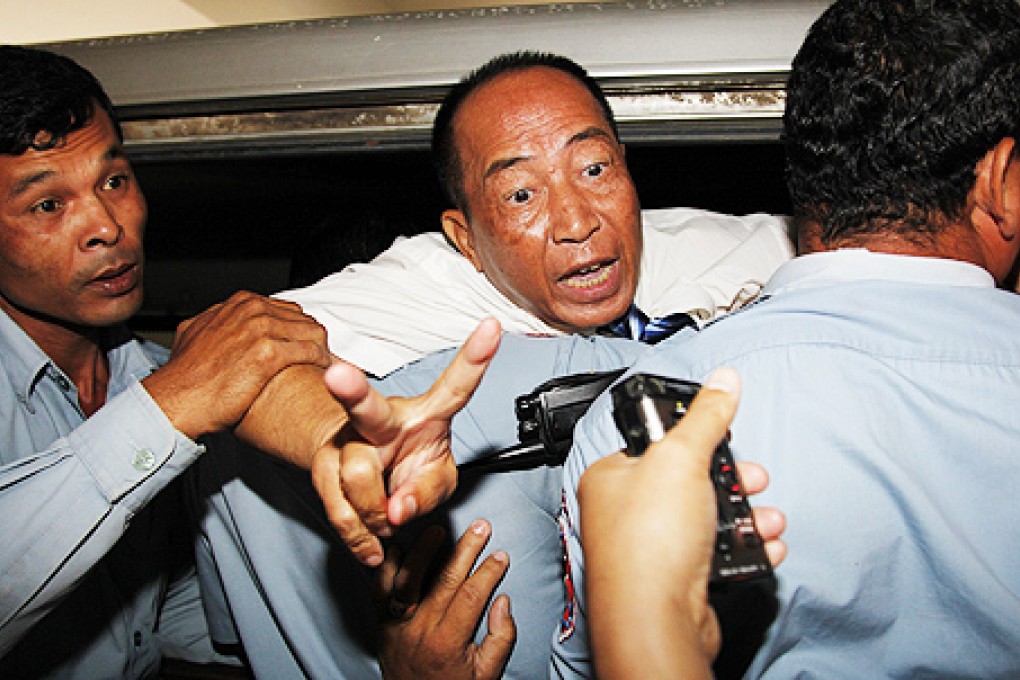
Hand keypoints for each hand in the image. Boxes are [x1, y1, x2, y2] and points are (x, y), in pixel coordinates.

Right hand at [143, 291, 330, 439]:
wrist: (176, 400)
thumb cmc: (185, 377)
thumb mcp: (195, 334)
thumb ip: (216, 323)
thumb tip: (220, 323)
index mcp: (240, 303)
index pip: (287, 310)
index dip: (298, 330)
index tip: (305, 345)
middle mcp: (251, 310)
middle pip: (303, 319)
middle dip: (314, 340)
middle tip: (322, 359)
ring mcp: (260, 329)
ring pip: (312, 333)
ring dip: (324, 351)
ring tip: (328, 368)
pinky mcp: (269, 353)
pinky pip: (311, 352)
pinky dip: (323, 362)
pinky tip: (323, 373)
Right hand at [314, 318, 501, 565]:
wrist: (366, 482)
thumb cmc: (412, 471)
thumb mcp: (437, 482)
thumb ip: (427, 492)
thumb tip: (396, 509)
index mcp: (427, 414)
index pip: (456, 386)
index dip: (475, 357)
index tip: (493, 325)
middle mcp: (381, 418)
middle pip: (366, 406)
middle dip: (351, 388)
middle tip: (339, 374)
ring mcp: (346, 440)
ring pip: (357, 476)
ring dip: (377, 512)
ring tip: (388, 513)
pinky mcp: (321, 467)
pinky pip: (338, 509)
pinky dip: (360, 535)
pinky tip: (373, 541)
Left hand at [375, 520, 515, 679]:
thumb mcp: (486, 674)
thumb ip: (501, 638)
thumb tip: (503, 601)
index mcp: (447, 643)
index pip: (471, 596)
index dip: (488, 572)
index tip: (501, 555)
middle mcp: (420, 630)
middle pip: (445, 579)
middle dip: (466, 549)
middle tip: (481, 527)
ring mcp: (396, 625)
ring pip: (408, 579)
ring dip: (423, 551)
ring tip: (438, 530)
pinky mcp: (381, 624)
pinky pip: (379, 591)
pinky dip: (386, 568)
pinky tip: (398, 548)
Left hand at [579, 367, 786, 679]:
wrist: (657, 618)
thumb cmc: (647, 542)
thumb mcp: (682, 457)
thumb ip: (707, 417)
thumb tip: (723, 380)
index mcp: (611, 477)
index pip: (653, 443)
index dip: (693, 438)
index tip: (722, 438)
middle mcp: (625, 513)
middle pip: (688, 482)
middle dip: (731, 480)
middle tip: (752, 478)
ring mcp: (651, 549)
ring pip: (708, 519)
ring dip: (746, 514)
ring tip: (767, 516)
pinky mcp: (678, 580)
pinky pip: (717, 554)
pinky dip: (745, 547)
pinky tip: (765, 544)